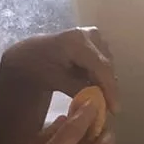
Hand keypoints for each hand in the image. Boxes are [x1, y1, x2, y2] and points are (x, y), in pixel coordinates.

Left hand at [0, 28, 118, 113]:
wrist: (29, 52)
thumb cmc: (38, 66)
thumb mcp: (56, 80)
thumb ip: (80, 89)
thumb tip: (100, 99)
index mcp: (77, 42)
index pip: (101, 67)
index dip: (110, 89)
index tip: (114, 109)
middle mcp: (88, 34)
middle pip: (106, 65)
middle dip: (108, 86)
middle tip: (108, 107)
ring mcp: (92, 34)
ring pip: (107, 63)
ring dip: (104, 80)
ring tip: (100, 97)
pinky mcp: (93, 39)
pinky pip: (103, 59)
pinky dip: (100, 74)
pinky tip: (94, 85)